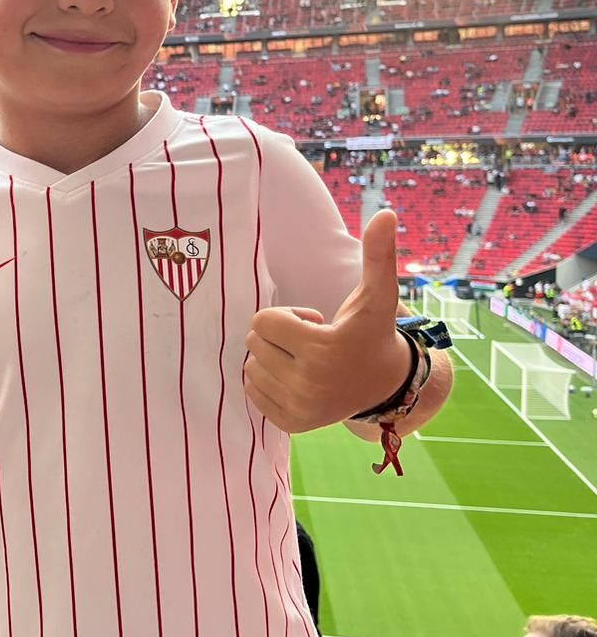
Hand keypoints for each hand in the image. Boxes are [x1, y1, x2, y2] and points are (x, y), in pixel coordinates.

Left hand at [243, 208, 411, 432]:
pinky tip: (297, 378)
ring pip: (250, 365)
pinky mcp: (291, 423)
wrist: (385, 384)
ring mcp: (299, 408)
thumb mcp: (377, 295)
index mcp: (323, 350)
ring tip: (306, 361)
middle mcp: (309, 385)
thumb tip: (387, 213)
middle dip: (277, 335)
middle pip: (254, 342)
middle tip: (309, 342)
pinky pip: (251, 390)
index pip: (263, 321)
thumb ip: (378, 254)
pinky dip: (266, 380)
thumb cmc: (372, 332)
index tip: (315, 323)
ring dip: (271, 357)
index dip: (287, 316)